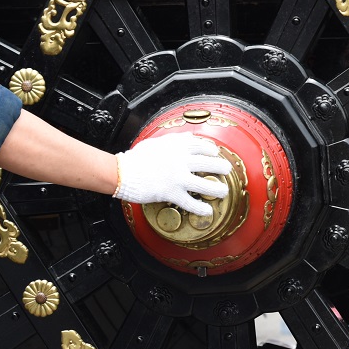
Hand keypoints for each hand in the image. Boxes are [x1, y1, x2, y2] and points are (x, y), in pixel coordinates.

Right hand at [114, 132, 231, 215]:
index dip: (212, 150)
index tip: (215, 153)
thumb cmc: (136, 158)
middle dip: (221, 167)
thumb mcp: (156, 142)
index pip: (201, 145)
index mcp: (177, 147)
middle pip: (209, 162)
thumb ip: (174, 140)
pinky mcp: (172, 193)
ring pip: (205, 184)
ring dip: (217, 189)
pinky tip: (207, 211)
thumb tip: (188, 138)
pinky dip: (201, 208)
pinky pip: (191, 202)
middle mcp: (182, 160)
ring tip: (223, 192)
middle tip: (226, 170)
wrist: (123, 172)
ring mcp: (178, 177)